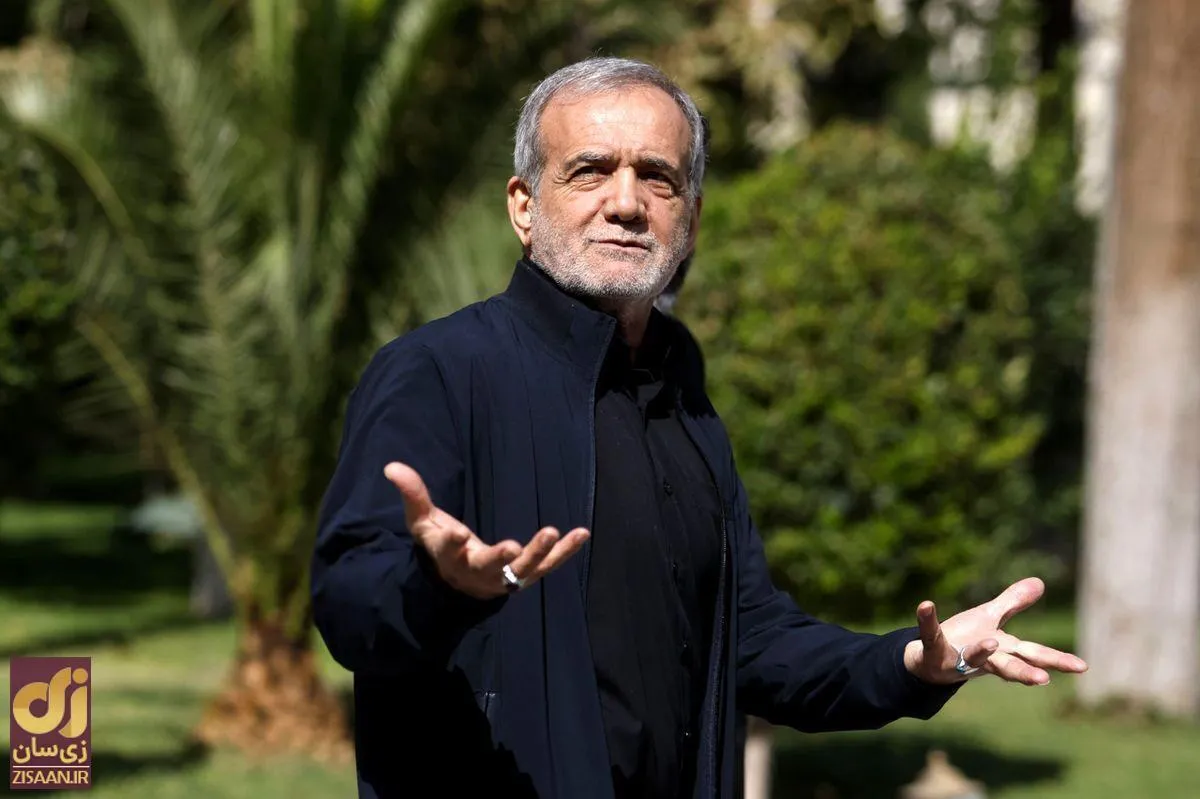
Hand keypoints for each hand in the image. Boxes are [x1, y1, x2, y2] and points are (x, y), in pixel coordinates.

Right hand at [384, 461, 588, 599]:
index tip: (457, 533)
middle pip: (488, 568)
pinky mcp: (524, 575)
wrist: (458, 583)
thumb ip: (413, 495)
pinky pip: (547, 566)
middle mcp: (476, 571)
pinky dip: (564, 552)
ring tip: (552, 532)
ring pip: (522, 571)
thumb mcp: (422, 522)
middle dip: (500, 558)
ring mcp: (503, 576)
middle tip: (512, 548)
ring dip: (538, 554)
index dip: (451, 542)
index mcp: (449, 557)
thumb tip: (391, 466)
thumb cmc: (440, 546)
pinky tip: (581, 533)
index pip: (447, 550)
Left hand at [902, 577, 1087, 685]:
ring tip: (990, 643)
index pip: (1035, 654)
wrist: (932, 659)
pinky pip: (929, 634)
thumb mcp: (991, 618)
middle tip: (1042, 680)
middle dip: (1025, 672)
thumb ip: (1014, 602)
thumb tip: (1040, 582)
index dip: (1058, 660)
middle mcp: (985, 657)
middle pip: (1008, 665)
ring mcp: (960, 658)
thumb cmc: (967, 640)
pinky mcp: (934, 652)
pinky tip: (925, 605)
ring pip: (973, 658)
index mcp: (1003, 648)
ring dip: (982, 651)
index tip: (1083, 666)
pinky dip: (927, 619)